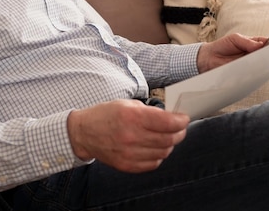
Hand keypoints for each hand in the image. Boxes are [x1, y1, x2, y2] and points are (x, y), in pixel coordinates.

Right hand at [67, 99, 188, 172]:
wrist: (85, 132)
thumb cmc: (105, 115)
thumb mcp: (127, 104)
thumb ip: (150, 111)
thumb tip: (171, 117)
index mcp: (132, 116)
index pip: (168, 123)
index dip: (181, 121)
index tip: (184, 119)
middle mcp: (131, 136)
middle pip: (169, 139)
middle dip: (179, 133)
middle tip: (179, 128)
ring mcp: (129, 153)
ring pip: (163, 152)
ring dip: (169, 144)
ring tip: (167, 137)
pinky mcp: (126, 165)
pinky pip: (153, 163)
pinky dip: (158, 155)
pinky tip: (154, 147)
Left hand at [196, 33, 265, 72]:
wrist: (209, 58)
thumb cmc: (222, 46)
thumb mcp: (234, 39)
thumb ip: (247, 42)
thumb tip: (261, 45)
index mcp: (253, 43)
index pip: (267, 43)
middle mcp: (254, 54)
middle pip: (266, 55)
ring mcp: (250, 64)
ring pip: (261, 65)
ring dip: (263, 64)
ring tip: (265, 62)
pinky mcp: (245, 73)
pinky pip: (253, 73)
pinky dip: (255, 72)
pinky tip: (256, 70)